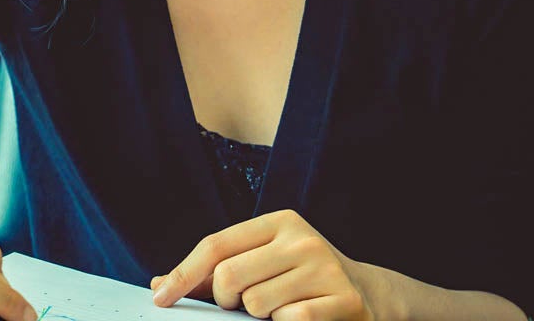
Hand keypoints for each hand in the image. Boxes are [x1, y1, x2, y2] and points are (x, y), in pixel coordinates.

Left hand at [150, 209, 391, 320]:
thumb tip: (160, 285)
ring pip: (255, 305)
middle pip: (228, 277)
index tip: (160, 298)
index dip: (182, 273)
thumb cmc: (303, 280)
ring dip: (259, 317)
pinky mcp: (343, 300)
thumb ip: (214, 272)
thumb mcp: (264, 263)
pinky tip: (301, 317)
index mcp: (280, 222)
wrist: (373, 295)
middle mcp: (303, 239)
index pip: (216, 245)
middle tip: (243, 304)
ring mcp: (325, 268)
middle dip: (226, 300)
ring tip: (280, 309)